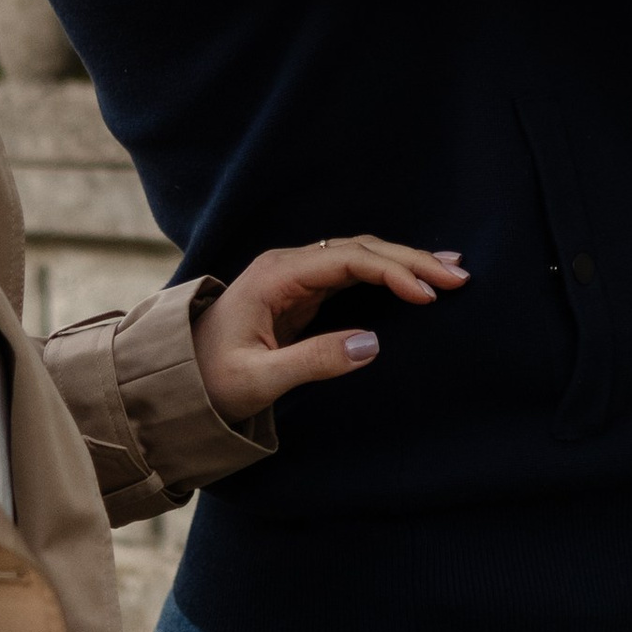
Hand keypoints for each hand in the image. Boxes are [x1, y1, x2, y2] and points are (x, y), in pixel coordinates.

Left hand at [192, 236, 465, 418]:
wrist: (173, 381)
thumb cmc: (209, 382)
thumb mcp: (258, 380)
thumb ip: (313, 361)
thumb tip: (372, 344)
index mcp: (275, 276)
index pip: (347, 259)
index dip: (392, 271)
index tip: (428, 294)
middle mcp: (288, 266)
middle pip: (359, 249)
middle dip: (410, 259)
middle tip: (458, 276)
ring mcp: (295, 276)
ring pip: (360, 257)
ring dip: (404, 262)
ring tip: (451, 269)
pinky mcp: (302, 293)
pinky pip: (353, 274)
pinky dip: (388, 274)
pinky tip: (416, 279)